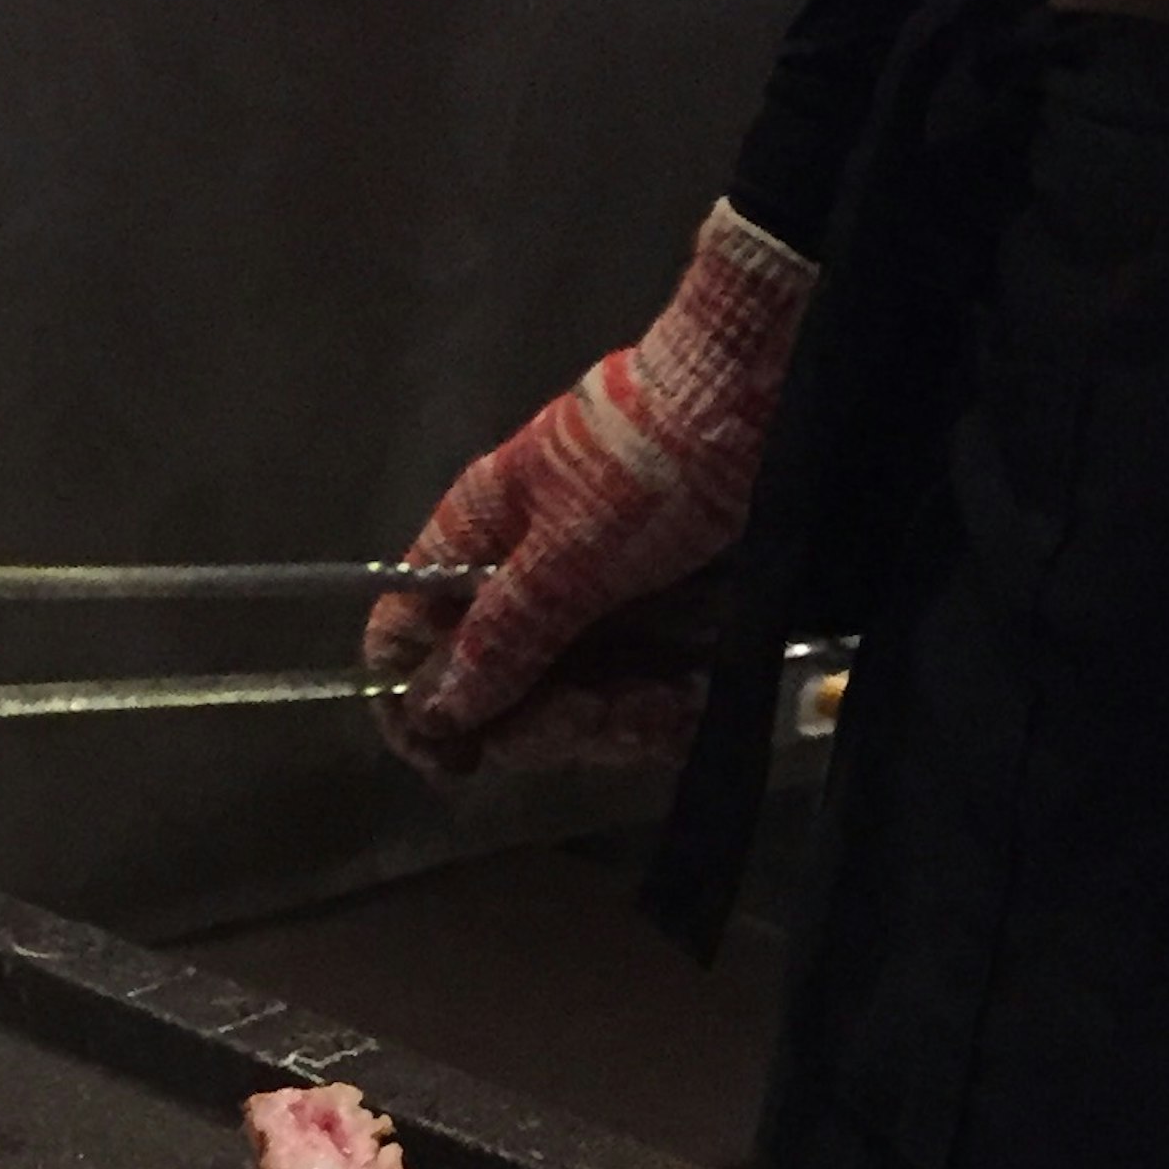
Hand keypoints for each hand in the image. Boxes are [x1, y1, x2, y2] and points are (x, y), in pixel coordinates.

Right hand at [364, 201, 815, 771]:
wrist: (764, 405)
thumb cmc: (652, 465)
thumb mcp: (570, 554)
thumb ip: (500, 638)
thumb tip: (431, 710)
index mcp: (476, 545)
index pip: (405, 636)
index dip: (414, 705)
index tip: (456, 762)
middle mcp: (525, 579)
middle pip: (495, 690)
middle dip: (548, 722)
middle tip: (602, 718)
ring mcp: (592, 604)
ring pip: (570, 702)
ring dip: (616, 724)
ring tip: (667, 705)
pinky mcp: (657, 622)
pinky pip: (634, 694)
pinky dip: (661, 712)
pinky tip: (689, 702)